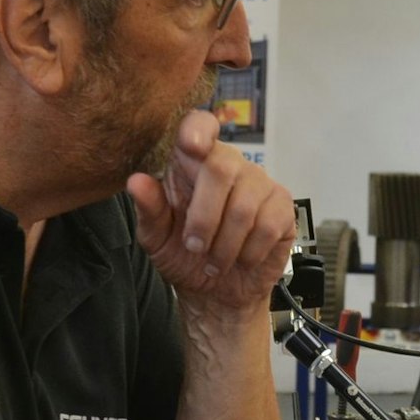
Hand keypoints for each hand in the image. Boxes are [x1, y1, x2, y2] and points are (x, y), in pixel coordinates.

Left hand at [127, 110, 295, 311]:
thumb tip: (136, 182)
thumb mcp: (157, 239)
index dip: (199, 130)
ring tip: (215, 262)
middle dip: (205, 217)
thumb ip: (149, 210)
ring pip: (244, 206)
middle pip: (221, 168)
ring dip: (225, 245)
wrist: (217, 293)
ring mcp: (259, 184)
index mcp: (192, 163)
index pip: (200, 125)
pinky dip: (250, 251)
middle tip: (194, 247)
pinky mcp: (282, 206)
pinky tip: (242, 260)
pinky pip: (269, 224)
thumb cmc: (184, 258)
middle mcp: (229, 165)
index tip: (192, 146)